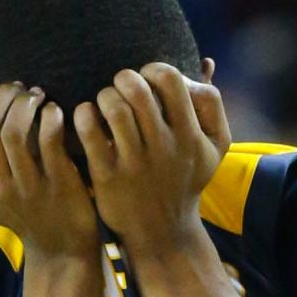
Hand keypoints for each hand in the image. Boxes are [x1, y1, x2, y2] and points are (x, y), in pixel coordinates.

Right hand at [0, 83, 97, 257]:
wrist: (60, 251)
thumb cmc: (22, 216)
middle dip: (4, 95)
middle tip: (21, 89)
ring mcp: (26, 186)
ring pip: (15, 129)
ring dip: (26, 102)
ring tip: (38, 96)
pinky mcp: (57, 184)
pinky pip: (49, 139)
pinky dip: (51, 116)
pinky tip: (56, 112)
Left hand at [74, 62, 230, 257]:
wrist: (163, 234)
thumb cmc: (185, 181)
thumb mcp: (213, 148)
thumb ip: (211, 105)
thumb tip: (204, 62)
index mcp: (190, 136)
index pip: (170, 80)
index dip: (153, 70)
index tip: (146, 81)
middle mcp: (165, 149)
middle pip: (138, 90)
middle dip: (124, 79)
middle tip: (120, 88)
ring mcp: (135, 164)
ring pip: (114, 107)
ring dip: (104, 95)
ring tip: (104, 103)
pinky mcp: (108, 177)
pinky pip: (90, 132)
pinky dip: (84, 115)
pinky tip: (86, 117)